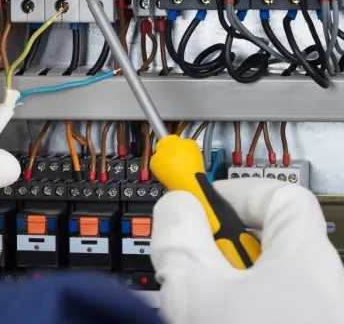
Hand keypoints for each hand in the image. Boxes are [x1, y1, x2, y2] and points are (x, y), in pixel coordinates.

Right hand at [152, 179, 343, 322]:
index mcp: (307, 259)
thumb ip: (180, 237)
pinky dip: (239, 310)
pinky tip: (215, 323)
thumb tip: (176, 206)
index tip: (197, 198)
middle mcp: (326, 287)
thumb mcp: (195, 290)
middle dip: (222, 244)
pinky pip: (271, 309)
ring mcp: (319, 316)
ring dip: (226, 283)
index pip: (281, 194)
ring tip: (200, 306)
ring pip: (266, 282)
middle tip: (191, 260)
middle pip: (269, 240)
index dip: (233, 190)